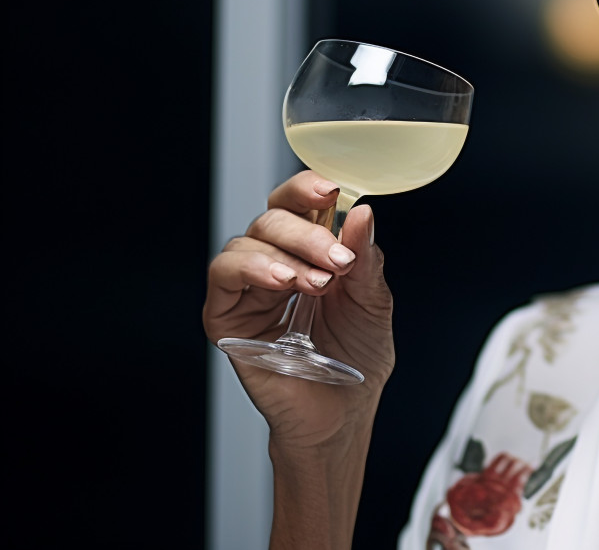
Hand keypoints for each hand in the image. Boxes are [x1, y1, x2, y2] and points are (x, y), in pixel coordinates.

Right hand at [204, 172, 394, 448]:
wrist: (343, 413)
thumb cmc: (357, 358)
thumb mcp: (372, 302)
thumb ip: (366, 258)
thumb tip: (362, 212)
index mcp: (311, 252)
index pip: (299, 204)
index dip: (308, 188)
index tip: (332, 188)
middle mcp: (275, 262)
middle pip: (273, 217)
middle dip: (308, 231)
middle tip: (338, 259)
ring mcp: (248, 289)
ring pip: (248, 240)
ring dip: (287, 253)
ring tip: (318, 282)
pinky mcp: (225, 315)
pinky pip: (223, 274)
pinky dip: (253, 268)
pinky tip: (282, 281)